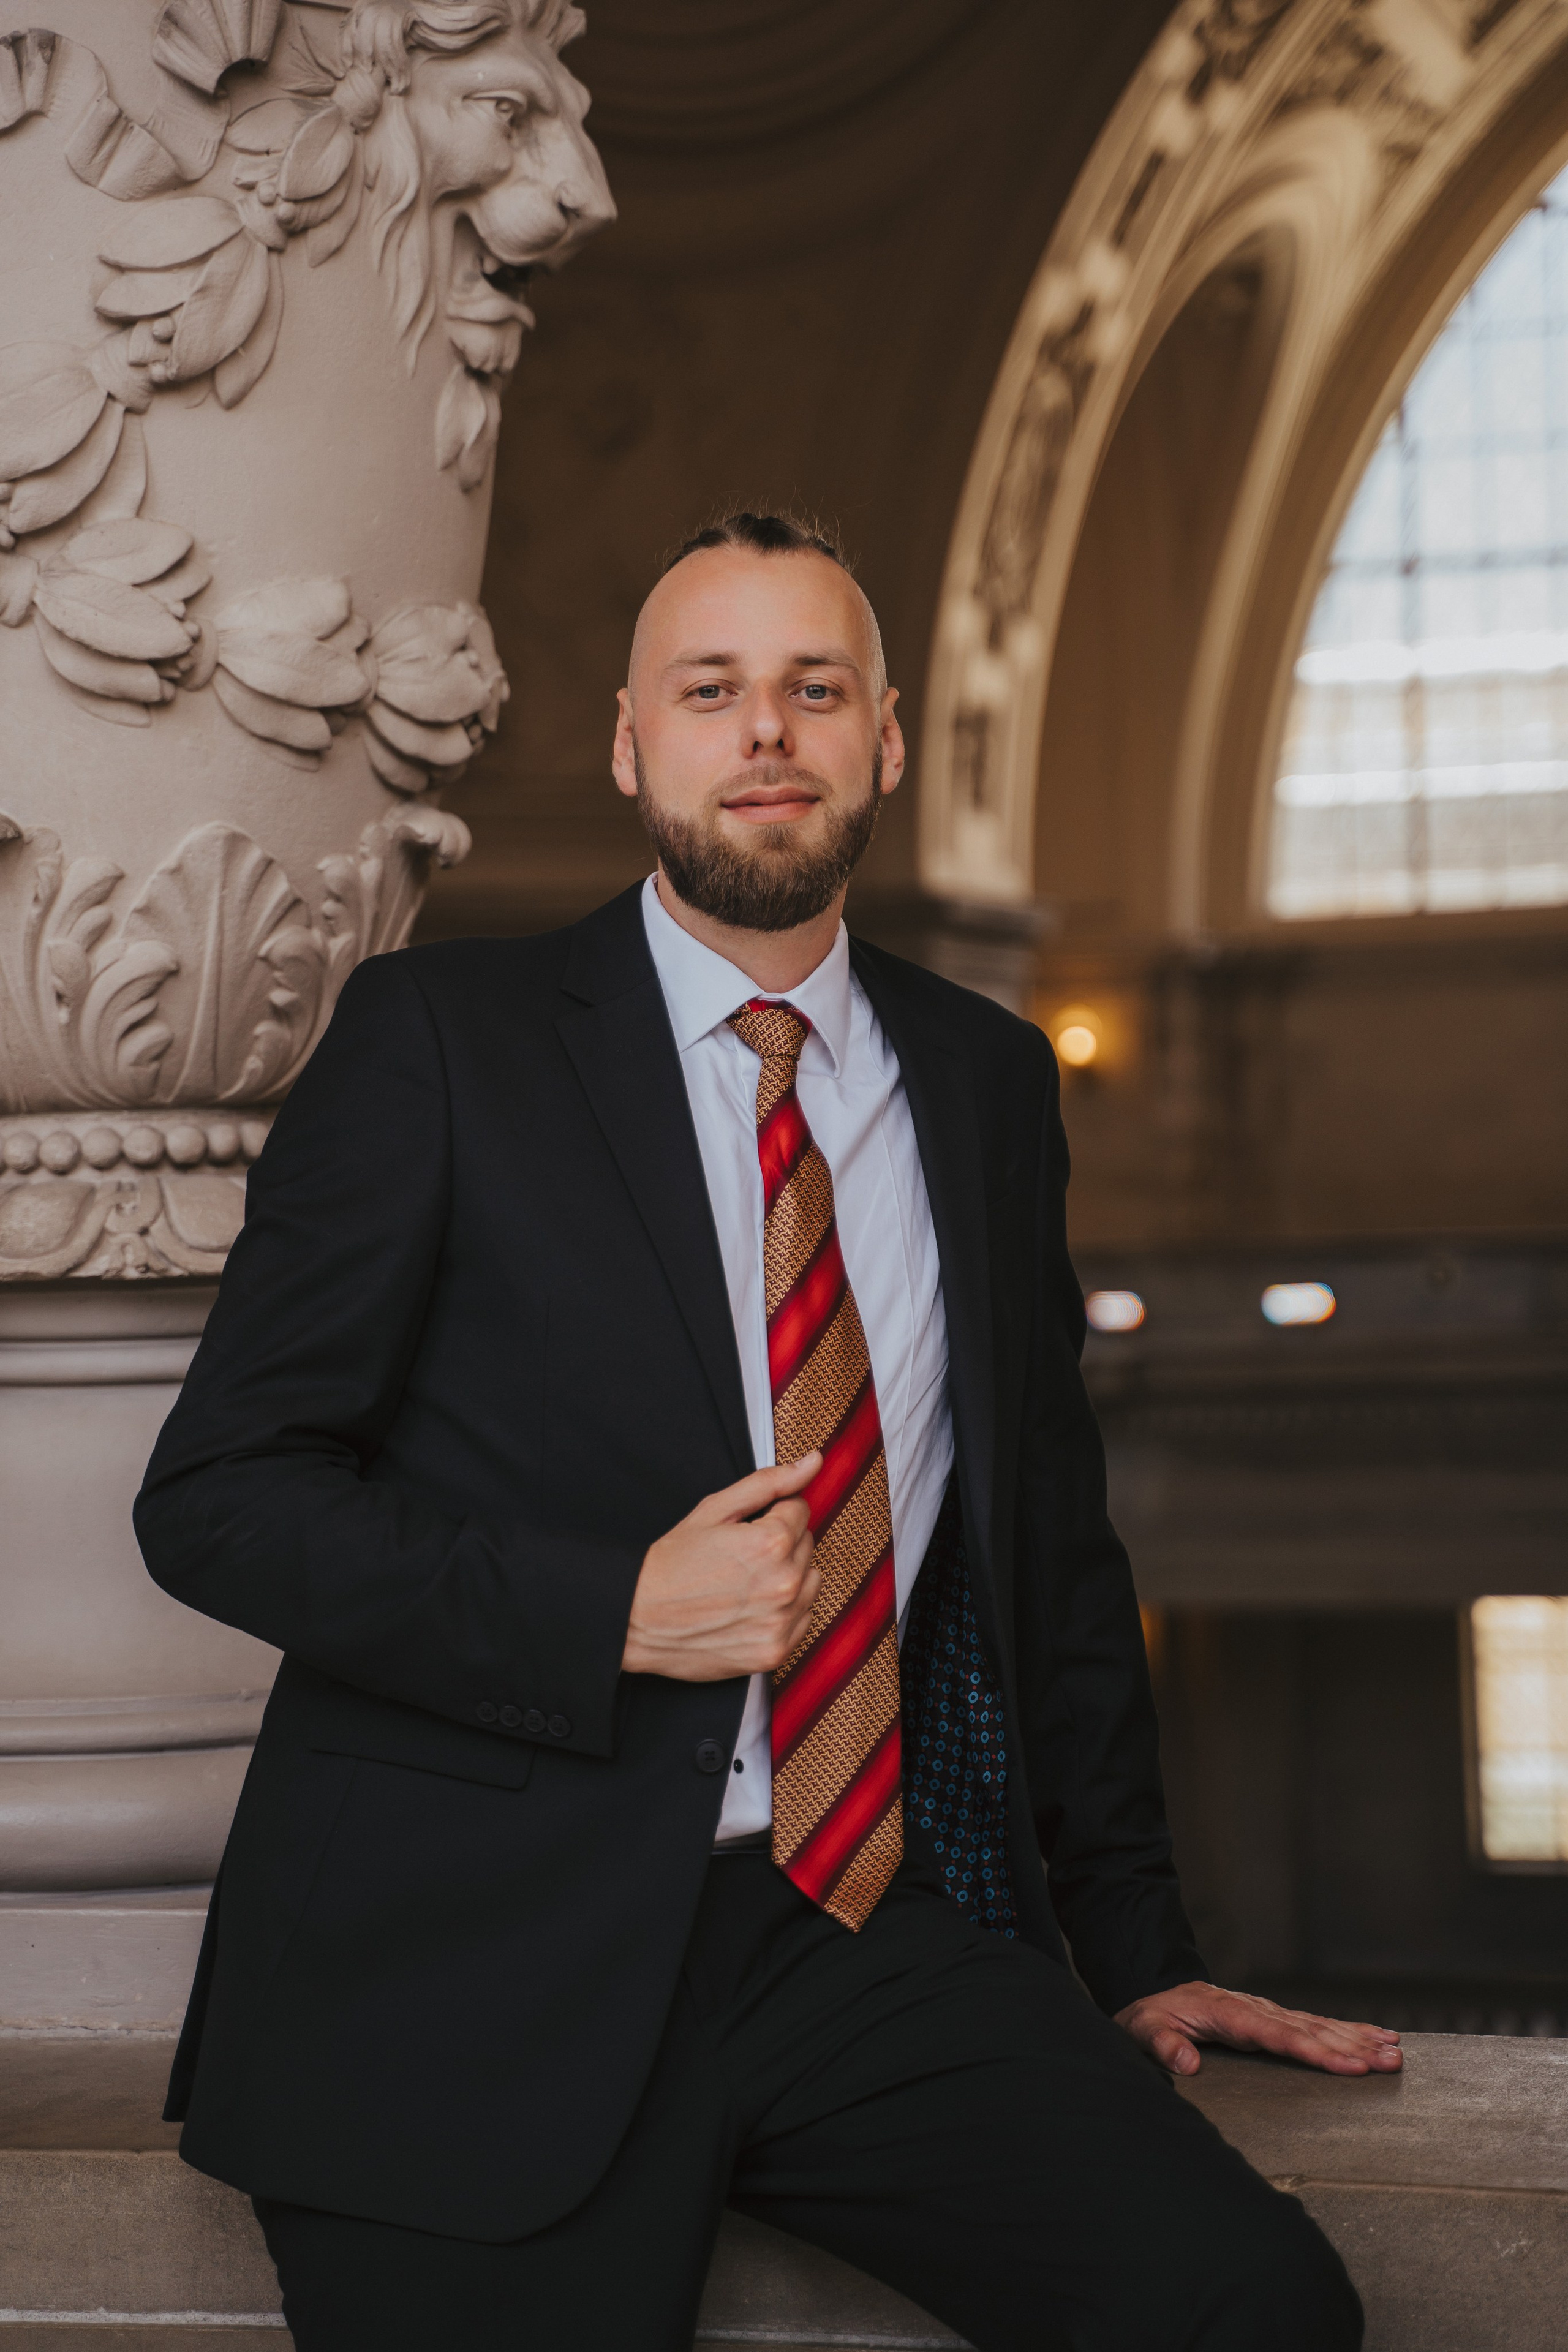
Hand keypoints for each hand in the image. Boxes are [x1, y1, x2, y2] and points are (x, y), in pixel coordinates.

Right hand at [622, 1455, 820, 1681]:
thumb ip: (769, 1483)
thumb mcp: (715, 1510)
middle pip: (807, 1545)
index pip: (800, 1510)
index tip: (748, 1528)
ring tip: (746, 1583)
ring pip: (810, 1582)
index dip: (772, 1514)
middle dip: (780, 1544)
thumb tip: (813, 1461)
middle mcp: (784, 1583)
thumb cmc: (672, 1564)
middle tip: (740, 1557)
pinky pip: (803, 1619)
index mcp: (772, 1542)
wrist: (637, 1620)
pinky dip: (784, 1612)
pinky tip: (750, 1609)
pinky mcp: (775, 1652)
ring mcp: (781, 1621)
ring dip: (788, 1577)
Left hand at [1114, 1981, 1402, 2077]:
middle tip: (1390, 2061)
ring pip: (1319, 2026)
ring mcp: (1268, 2013)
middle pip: (1309, 2030)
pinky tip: (1377, 2036)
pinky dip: (1348, 2030)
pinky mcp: (1274, 2019)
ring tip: (1395, 2051)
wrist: (1155, 1997)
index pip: (1278, 2036)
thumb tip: (1187, 2064)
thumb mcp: (1143, 2029)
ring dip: (1358, 2038)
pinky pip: (1315, 2025)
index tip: (1349, 2064)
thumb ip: (1163, 2044)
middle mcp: (1256, 2011)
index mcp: (1229, 2015)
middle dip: (1352, 2046)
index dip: (1315, 2051)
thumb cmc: (1151, 2018)